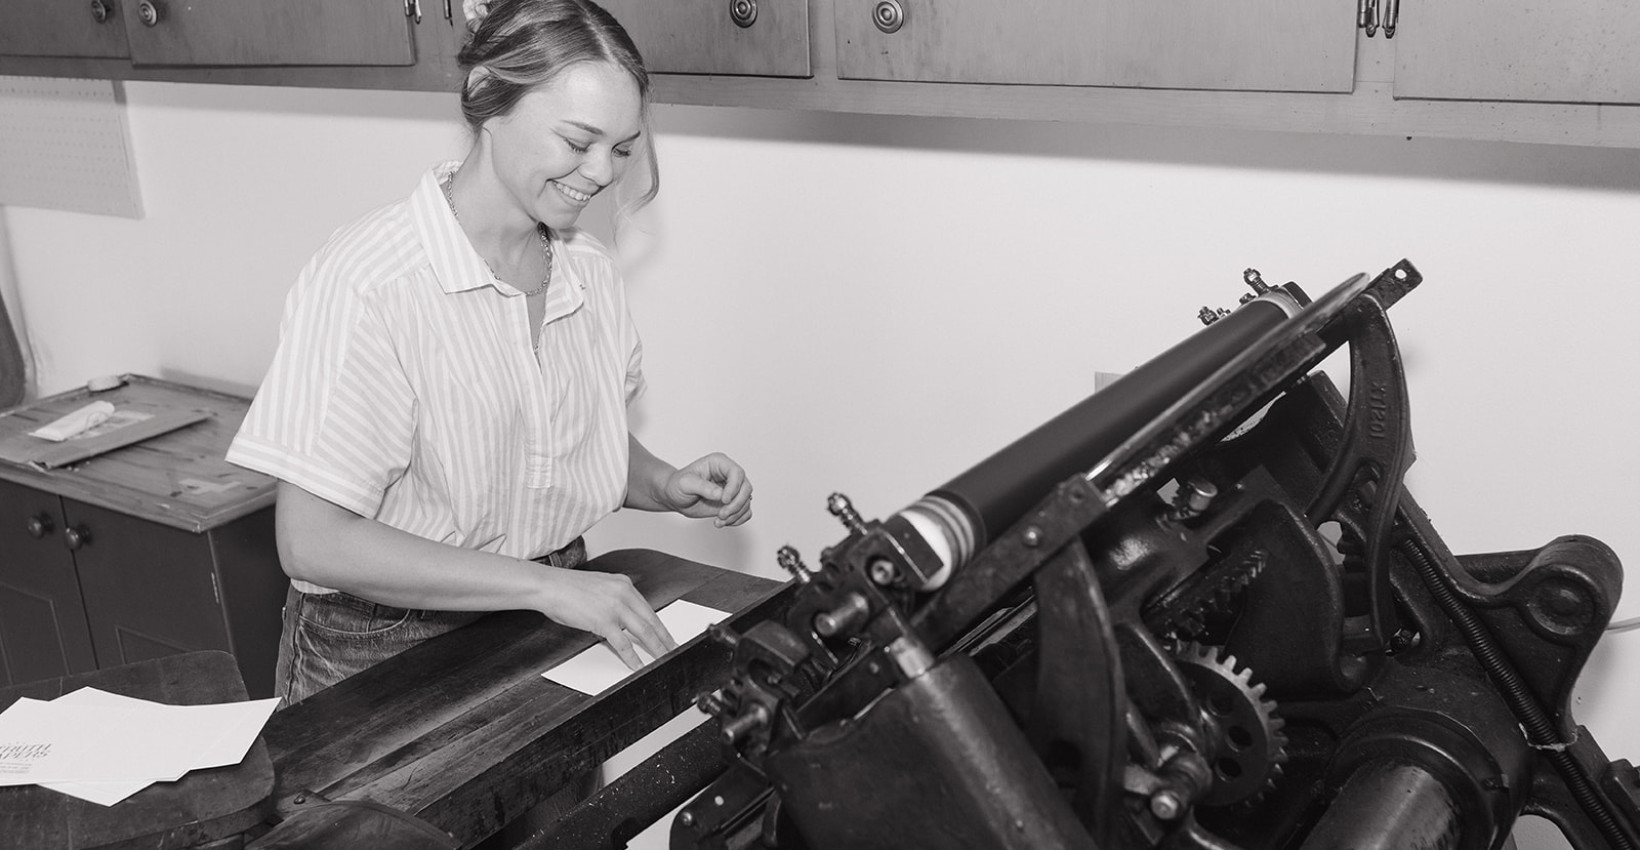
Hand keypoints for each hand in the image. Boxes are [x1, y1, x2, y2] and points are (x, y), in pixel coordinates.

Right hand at [534, 566, 675, 669]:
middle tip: (675, 650)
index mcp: (623, 584)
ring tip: (664, 659)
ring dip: (656, 649)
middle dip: (665, 639)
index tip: (668, 636)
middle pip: (651, 620)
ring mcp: (615, 607)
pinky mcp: (603, 621)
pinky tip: (638, 665)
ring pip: (644, 632)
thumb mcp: (599, 588)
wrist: (548, 586)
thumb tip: (623, 621)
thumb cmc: (567, 589)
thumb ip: (615, 600)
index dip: (660, 625)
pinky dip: (633, 657)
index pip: (648, 609)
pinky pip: (623, 643)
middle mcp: (623, 593)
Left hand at [660, 452, 753, 526]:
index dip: (734, 487)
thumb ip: (702, 487)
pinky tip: (722, 522)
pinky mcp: (732, 502)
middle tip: (721, 514)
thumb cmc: (677, 485)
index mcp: (719, 463)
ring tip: (719, 520)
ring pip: (746, 501)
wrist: (675, 497)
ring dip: (735, 514)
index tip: (723, 500)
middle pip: (746, 488)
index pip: (737, 473)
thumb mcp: (685, 483)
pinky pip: (745, 511)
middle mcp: (728, 475)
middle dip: (736, 504)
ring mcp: (732, 489)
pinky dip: (737, 519)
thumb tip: (720, 494)